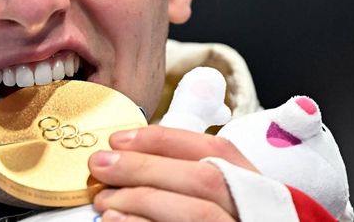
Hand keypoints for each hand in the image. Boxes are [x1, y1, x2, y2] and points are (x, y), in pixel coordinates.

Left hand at [89, 125, 257, 221]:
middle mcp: (252, 211)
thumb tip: (125, 157)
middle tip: (100, 165)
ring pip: (196, 212)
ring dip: (142, 199)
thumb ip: (181, 179)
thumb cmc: (216, 221)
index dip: (164, 141)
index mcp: (254, 186)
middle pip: (202, 178)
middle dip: (144, 167)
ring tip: (104, 199)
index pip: (215, 149)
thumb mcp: (212, 199)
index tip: (119, 139)